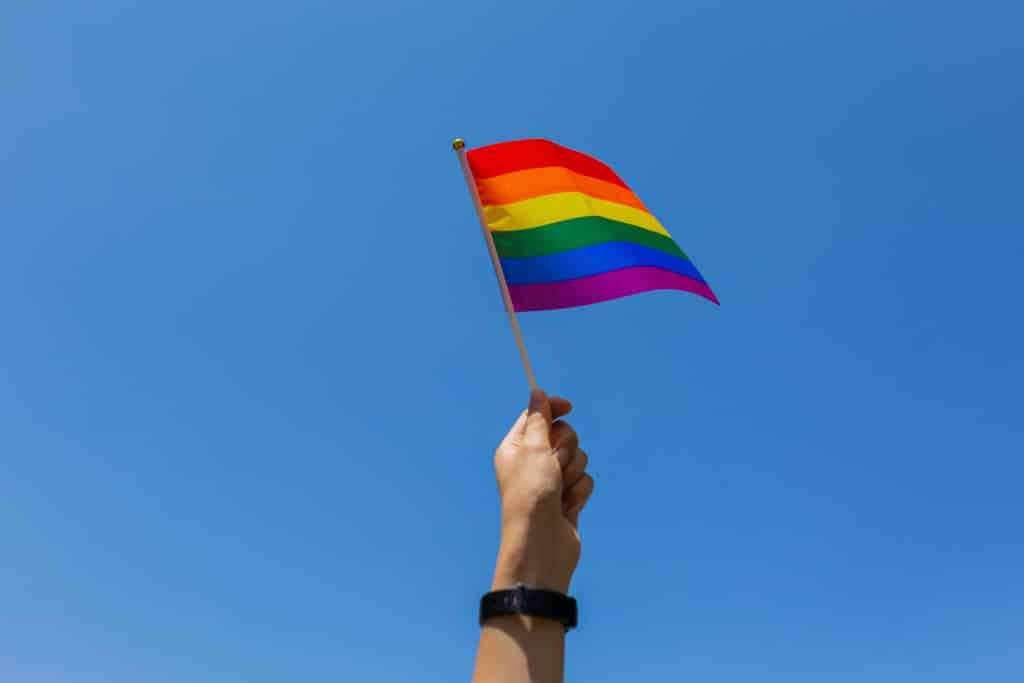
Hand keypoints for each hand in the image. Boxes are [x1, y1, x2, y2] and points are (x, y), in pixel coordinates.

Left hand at [491, 389, 594, 593]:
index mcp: (515, 448)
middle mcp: (532, 463)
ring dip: (573, 472)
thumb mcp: (534, 450)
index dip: (552, 409)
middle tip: (554, 463)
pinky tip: (567, 507)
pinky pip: (585, 480)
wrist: (541, 544)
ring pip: (578, 458)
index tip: (568, 407)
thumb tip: (537, 392)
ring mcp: (551, 482)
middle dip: (566, 447)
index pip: (536, 416)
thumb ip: (540, 420)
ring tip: (559, 490)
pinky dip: (579, 492)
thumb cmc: (531, 495)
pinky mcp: (567, 499)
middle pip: (563, 435)